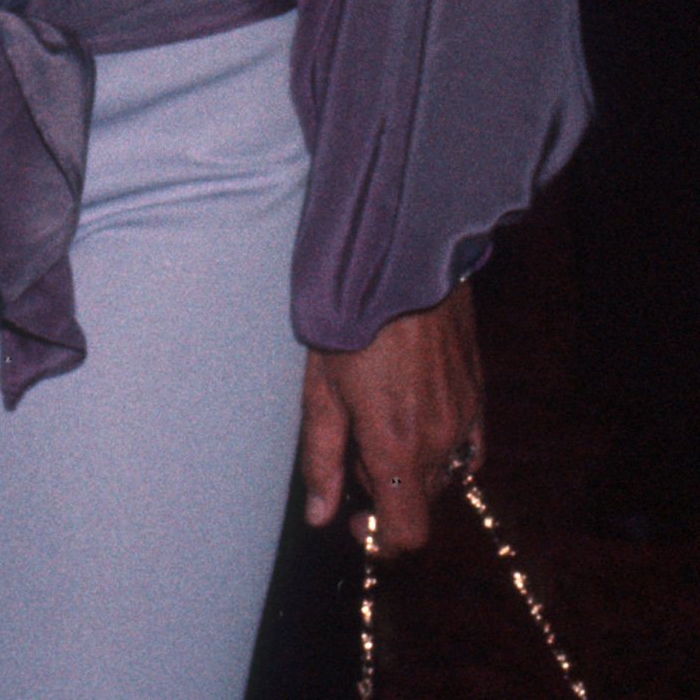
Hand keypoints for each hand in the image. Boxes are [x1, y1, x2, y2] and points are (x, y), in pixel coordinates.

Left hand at [300, 282, 483, 550]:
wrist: (399, 260)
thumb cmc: (348, 319)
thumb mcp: (321, 387)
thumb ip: (322, 458)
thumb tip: (319, 516)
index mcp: (398, 448)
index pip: (407, 534)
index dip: (380, 538)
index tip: (355, 517)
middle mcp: (441, 442)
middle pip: (421, 503)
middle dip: (386, 490)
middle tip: (353, 441)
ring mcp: (466, 418)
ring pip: (443, 474)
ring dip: (413, 466)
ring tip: (378, 416)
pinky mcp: (478, 394)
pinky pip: (469, 448)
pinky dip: (445, 450)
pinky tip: (416, 418)